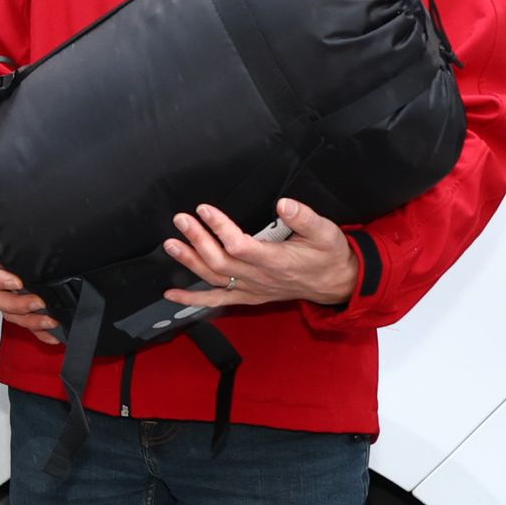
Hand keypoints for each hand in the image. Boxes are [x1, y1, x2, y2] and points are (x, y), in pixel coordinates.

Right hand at [0, 193, 62, 344]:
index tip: (18, 282)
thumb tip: (1, 196)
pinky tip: (52, 334)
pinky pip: (21, 315)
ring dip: (28, 320)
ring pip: (8, 311)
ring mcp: (2, 286)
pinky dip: (35, 328)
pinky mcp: (16, 292)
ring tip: (50, 321)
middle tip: (40, 302)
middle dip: (18, 305)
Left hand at [163, 197, 359, 311]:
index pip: (241, 246)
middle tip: (181, 220)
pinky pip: (216, 300)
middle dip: (197, 240)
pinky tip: (170, 294)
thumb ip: (305, 218)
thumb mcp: (326, 232)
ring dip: (190, 261)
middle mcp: (260, 278)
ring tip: (171, 244)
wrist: (334, 283)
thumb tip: (284, 204)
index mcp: (277, 261)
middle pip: (221, 262)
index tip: (204, 209)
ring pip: (214, 279)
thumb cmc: (329, 254)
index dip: (220, 228)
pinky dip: (192, 298)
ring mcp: (251, 289)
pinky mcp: (247, 295)